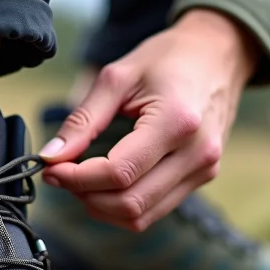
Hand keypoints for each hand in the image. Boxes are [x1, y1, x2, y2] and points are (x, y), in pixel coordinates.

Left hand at [40, 8, 258, 230]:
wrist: (218, 53)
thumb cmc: (168, 59)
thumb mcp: (118, 77)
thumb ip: (83, 119)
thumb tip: (52, 156)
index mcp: (177, 121)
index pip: (119, 172)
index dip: (77, 178)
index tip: (51, 167)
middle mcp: (197, 153)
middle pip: (130, 203)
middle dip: (85, 195)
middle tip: (61, 174)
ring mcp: (204, 169)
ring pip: (142, 216)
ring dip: (102, 206)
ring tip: (81, 180)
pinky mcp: (203, 177)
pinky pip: (155, 209)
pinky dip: (123, 204)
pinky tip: (106, 182)